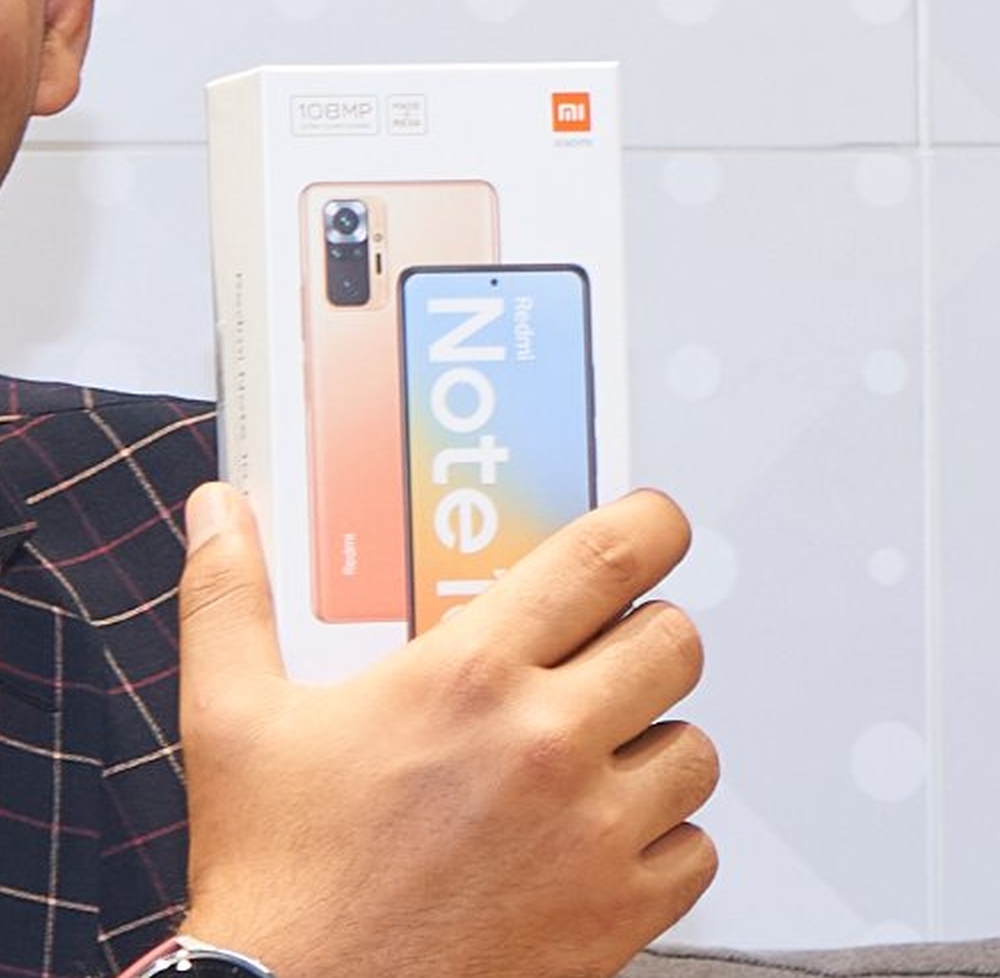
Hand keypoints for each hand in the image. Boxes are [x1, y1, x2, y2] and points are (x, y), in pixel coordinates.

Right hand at [178, 483, 717, 977]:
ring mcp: (591, 834)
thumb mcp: (234, 716)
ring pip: (694, 745)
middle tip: (605, 648)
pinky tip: (603, 832)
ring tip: (597, 745)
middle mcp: (545, 745)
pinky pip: (695, 848)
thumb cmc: (281, 873)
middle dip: (648, 631)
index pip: (602, 560)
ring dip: (655, 735)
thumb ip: (229, 597)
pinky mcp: (614, 914)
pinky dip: (664, 833)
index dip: (649, 523)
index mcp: (468, 678)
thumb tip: (220, 515)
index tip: (653, 523)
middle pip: (673, 642)